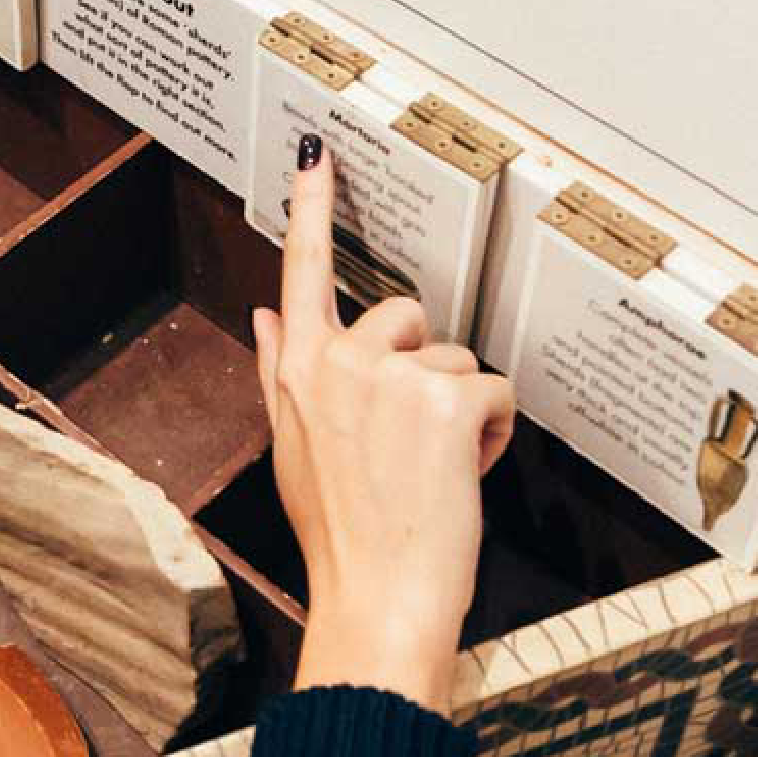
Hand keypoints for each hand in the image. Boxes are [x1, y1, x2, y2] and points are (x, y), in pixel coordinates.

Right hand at [253, 139, 514, 715]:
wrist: (375, 599)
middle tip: (412, 440)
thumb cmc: (338, 534)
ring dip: (458, 411)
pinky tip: (463, 474)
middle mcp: (339, 358)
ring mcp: (391, 375)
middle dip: (422, 367)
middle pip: (404, 316)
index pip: (301, 271)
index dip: (312, 210)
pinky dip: (491, 435)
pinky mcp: (445, 398)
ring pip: (453, 360)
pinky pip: (492, 392)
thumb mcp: (291, 448)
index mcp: (299, 368)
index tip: (316, 157)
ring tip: (435, 470)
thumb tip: (265, 314)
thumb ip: (279, 370)